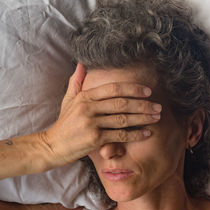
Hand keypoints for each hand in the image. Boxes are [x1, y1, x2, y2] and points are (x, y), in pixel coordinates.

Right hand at [38, 63, 161, 165]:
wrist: (52, 146)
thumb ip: (76, 81)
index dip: (132, 89)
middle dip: (142, 104)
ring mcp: (91, 123)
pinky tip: (147, 133)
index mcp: (84, 96)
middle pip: (121, 103)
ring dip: (143, 118)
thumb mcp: (68, 99)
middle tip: (157, 106)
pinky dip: (136, 134)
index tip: (147, 91)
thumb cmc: (64, 123)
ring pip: (123, 119)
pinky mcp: (94, 139)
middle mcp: (88, 108)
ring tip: (156, 117)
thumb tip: (81, 63)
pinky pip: (120, 135)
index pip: (113, 89)